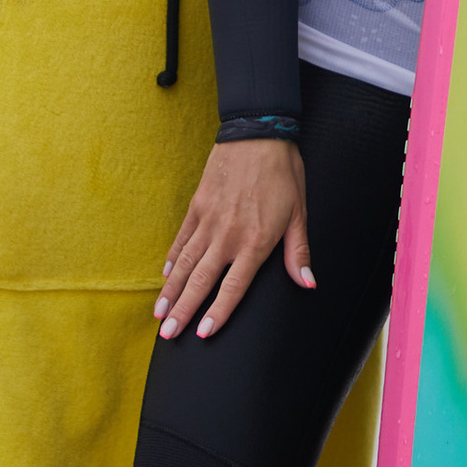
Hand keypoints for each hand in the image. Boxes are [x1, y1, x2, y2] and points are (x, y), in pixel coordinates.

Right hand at [156, 137, 310, 339]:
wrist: (258, 132)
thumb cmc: (283, 173)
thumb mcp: (300, 213)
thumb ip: (298, 252)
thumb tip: (308, 283)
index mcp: (255, 241)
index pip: (233, 286)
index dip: (218, 312)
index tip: (202, 333)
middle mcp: (228, 235)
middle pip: (201, 280)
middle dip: (183, 310)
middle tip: (167, 334)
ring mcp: (209, 220)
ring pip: (185, 262)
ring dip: (171, 290)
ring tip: (158, 314)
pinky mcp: (198, 205)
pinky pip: (182, 238)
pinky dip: (172, 259)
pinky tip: (165, 276)